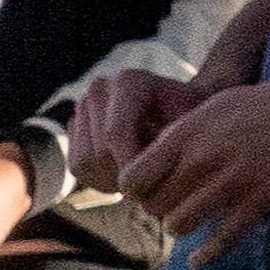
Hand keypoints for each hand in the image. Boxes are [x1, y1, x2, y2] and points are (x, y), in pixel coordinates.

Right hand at [63, 66, 197, 194]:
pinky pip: (77, 167)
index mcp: (129, 82)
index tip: (153, 186)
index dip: (131, 165)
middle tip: (152, 188)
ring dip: (112, 182)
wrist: (182, 111)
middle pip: (99, 151)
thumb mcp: (194, 129)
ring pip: (84, 163)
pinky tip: (127, 179)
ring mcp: (83, 106)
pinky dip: (100, 180)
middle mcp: (100, 88)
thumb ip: (172, 145)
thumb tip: (148, 168)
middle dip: (125, 177)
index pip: (115, 133)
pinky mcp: (75, 127)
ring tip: (142, 183)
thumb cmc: (194, 121)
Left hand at [116, 70, 269, 262]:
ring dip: (182, 228)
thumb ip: (184, 133)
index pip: (134, 178)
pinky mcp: (259, 199)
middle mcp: (202, 158)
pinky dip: (206, 256)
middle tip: (172, 207)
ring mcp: (230, 181)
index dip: (136, 190)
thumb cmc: (267, 103)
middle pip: (154, 205)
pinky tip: (198, 261)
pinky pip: (222, 239)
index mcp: (187, 133)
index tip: (149, 190)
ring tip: (191, 221)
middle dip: (160, 210)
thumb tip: (157, 158)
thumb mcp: (215, 106)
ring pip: (179, 225)